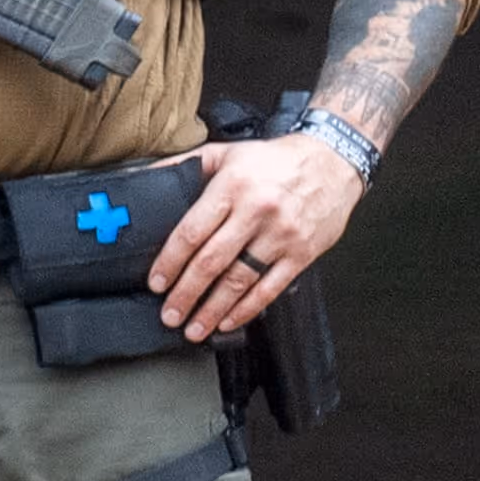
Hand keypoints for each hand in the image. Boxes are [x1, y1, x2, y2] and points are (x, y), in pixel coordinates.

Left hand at [150, 132, 361, 339]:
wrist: (334, 159)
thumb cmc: (274, 159)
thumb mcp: (226, 152)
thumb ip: (186, 166)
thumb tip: (144, 179)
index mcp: (232, 188)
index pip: (192, 232)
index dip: (170, 262)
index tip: (156, 283)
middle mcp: (257, 212)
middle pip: (213, 262)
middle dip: (186, 293)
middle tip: (169, 315)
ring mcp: (282, 235)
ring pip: (240, 280)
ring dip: (213, 309)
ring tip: (194, 328)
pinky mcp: (303, 252)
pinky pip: (271, 287)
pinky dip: (247, 308)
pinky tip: (228, 321)